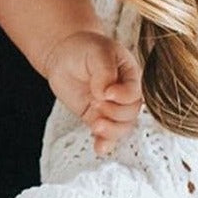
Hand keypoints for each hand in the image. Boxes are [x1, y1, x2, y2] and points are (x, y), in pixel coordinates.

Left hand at [44, 31, 142, 155]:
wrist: (63, 54)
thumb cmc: (84, 48)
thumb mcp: (97, 52)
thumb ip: (105, 71)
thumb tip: (106, 93)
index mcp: (130, 76)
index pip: (135, 93)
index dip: (123, 96)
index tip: (106, 92)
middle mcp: (124, 94)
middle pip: (130, 113)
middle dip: (114, 112)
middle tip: (95, 101)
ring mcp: (110, 107)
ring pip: (121, 127)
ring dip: (111, 131)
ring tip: (95, 124)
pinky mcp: (96, 117)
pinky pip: (105, 135)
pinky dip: (104, 143)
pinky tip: (99, 149)